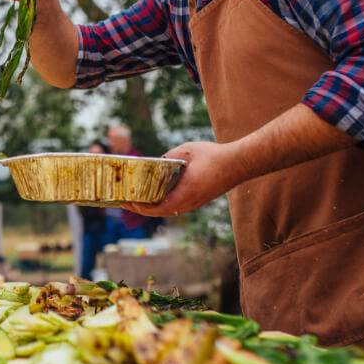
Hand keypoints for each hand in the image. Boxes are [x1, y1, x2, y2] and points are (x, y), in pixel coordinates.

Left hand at [121, 141, 246, 217]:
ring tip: (135, 199)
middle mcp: (190, 202)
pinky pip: (177, 205)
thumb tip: (155, 162)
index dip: (141, 207)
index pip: (159, 207)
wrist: (240, 163)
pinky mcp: (199, 199)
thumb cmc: (215, 156)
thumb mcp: (186, 151)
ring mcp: (196, 202)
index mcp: (186, 192)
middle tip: (124, 202)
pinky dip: (162, 203)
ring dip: (151, 207)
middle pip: (161, 212)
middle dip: (141, 208)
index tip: (126, 203)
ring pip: (169, 210)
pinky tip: (155, 195)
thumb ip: (169, 157)